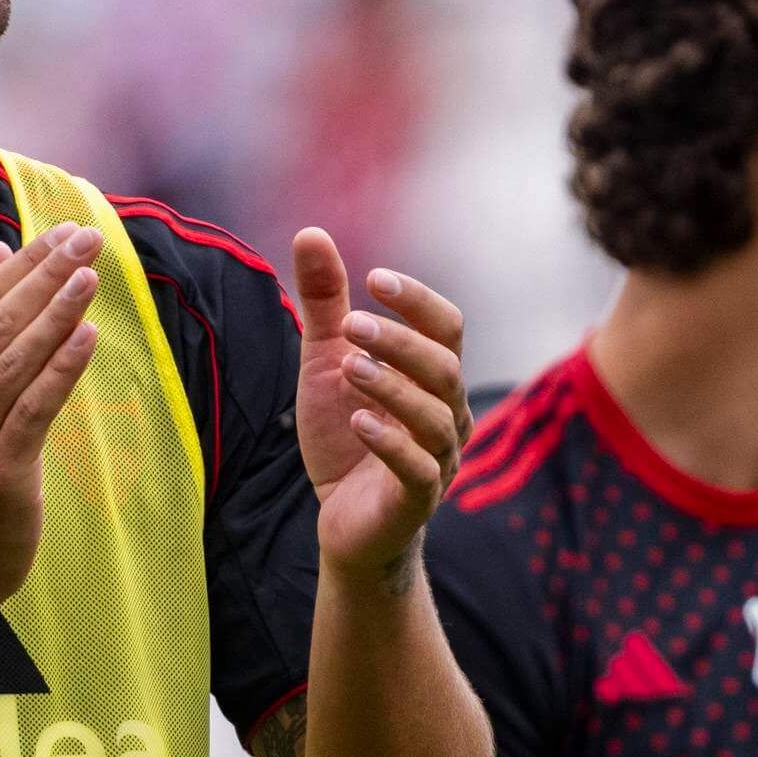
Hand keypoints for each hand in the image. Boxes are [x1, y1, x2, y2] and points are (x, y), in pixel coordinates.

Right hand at [0, 223, 100, 658]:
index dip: (25, 262)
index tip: (63, 230)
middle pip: (0, 321)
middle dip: (46, 274)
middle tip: (87, 237)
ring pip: (17, 358)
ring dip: (56, 312)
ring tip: (90, 275)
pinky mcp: (0, 468)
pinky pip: (34, 407)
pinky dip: (61, 369)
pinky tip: (87, 336)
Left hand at [294, 231, 465, 588]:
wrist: (344, 524)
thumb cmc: (346, 438)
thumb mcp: (326, 363)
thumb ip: (325, 304)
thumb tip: (310, 232)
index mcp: (432, 377)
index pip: (446, 327)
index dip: (417, 301)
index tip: (373, 278)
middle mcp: (447, 414)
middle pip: (445, 367)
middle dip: (400, 341)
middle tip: (353, 323)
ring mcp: (438, 460)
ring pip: (435, 417)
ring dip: (392, 386)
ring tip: (348, 368)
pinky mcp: (415, 501)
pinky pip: (418, 470)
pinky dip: (390, 443)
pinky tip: (358, 421)